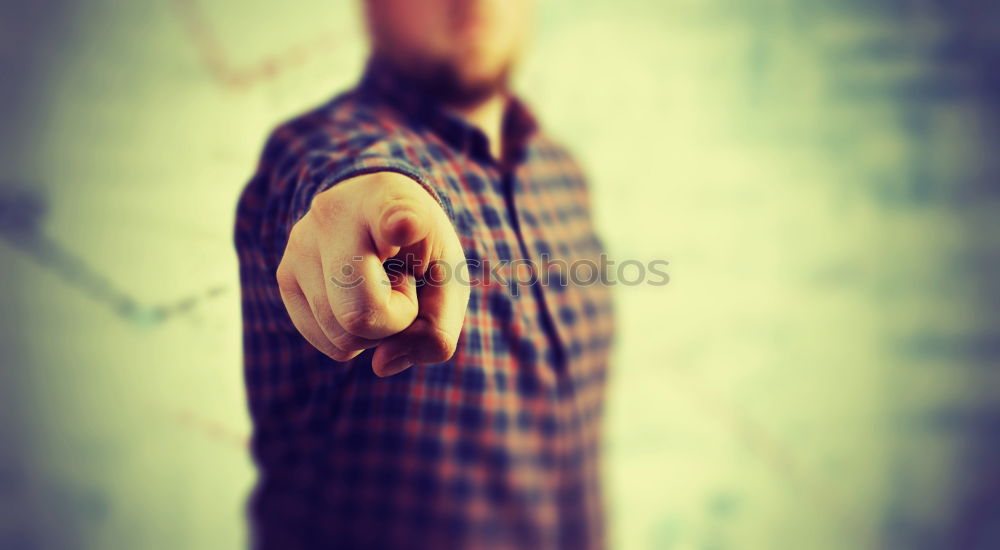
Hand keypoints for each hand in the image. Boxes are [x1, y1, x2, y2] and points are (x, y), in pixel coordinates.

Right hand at [276, 172, 468, 375]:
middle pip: (361, 313)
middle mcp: (336, 217)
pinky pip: (324, 340)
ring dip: (372, 329)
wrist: (373, 212)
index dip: (400, 225)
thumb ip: (437, 329)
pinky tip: (354, 296)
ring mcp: (301, 245)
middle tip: (402, 285)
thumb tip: (380, 365)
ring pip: (340, 335)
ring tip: (377, 286)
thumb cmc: (419, 248)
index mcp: (390, 202)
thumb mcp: (449, 280)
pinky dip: (350, 334)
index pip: (392, 215)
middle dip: (395, 321)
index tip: (402, 225)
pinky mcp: (284, 275)